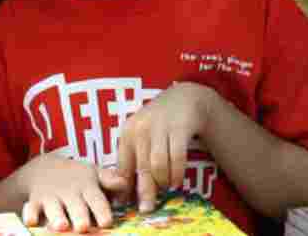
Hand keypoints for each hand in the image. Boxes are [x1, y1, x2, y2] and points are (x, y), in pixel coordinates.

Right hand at [16, 154, 128, 232]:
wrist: (43, 168)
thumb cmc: (76, 177)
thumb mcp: (92, 174)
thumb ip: (109, 180)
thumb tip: (125, 183)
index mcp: (87, 187)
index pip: (96, 199)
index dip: (101, 210)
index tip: (106, 222)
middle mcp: (69, 192)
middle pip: (76, 206)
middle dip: (79, 216)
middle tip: (83, 227)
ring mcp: (51, 197)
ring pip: (54, 209)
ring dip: (57, 217)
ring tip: (61, 226)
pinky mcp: (35, 201)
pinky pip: (31, 209)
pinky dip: (30, 215)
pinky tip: (32, 222)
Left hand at [116, 82, 211, 212]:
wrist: (184, 99)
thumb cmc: (159, 124)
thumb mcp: (141, 137)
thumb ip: (133, 160)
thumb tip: (123, 193)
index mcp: (127, 133)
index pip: (123, 165)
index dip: (124, 187)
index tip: (124, 205)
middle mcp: (140, 129)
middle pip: (141, 167)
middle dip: (144, 191)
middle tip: (146, 209)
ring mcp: (159, 127)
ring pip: (157, 164)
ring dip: (163, 181)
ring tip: (166, 188)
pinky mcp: (178, 127)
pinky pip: (177, 156)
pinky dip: (176, 173)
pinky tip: (177, 181)